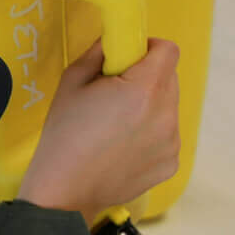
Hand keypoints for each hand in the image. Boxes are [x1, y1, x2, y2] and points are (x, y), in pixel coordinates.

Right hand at [17, 38, 181, 222]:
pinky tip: (123, 147)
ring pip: (169, 107)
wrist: (64, 191)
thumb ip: (98, 54)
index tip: (129, 58)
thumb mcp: (71, 83)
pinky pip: (167, 135)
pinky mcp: (171, 164)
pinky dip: (150, 134)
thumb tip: (114, 42)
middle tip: (116, 93)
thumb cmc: (63, 135)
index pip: (168, 50)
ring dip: (150, 106)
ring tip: (117, 126)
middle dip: (148, 77)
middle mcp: (166, 115)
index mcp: (143, 90)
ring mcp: (171, 142)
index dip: (149, 48)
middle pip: (170, 78)